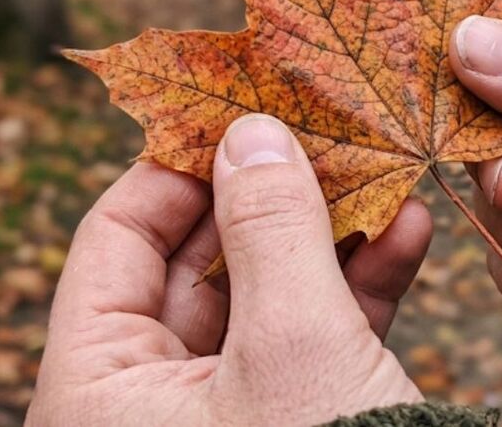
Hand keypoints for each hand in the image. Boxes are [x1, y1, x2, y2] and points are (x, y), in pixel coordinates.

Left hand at [27, 114, 429, 425]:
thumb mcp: (295, 347)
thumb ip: (271, 227)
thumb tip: (251, 129)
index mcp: (95, 387)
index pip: (113, 238)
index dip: (175, 164)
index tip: (236, 106)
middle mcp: (144, 401)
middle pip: (195, 258)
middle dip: (268, 192)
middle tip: (322, 128)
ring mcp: (220, 414)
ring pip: (263, 294)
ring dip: (326, 234)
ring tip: (381, 171)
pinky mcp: (288, 423)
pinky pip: (308, 338)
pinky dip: (354, 287)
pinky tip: (406, 233)